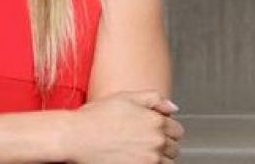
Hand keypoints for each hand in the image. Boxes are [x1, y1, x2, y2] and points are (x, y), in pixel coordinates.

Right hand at [69, 90, 183, 163]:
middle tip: (144, 141)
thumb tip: (172, 107)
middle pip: (173, 146)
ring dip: (159, 157)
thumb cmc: (95, 117)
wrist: (77, 137)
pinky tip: (136, 158)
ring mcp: (150, 158)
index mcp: (155, 120)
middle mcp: (156, 140)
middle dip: (163, 143)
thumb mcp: (124, 97)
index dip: (166, 129)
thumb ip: (153, 98)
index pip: (176, 129)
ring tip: (140, 151)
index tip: (155, 130)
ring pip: (168, 161)